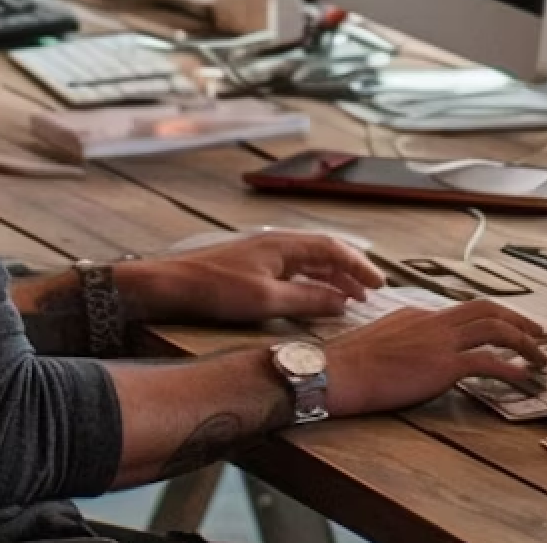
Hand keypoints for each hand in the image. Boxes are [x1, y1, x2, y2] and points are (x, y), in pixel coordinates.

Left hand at [125, 233, 385, 325]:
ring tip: (347, 297)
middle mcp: (276, 243)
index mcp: (283, 244)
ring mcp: (263, 254)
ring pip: (308, 261)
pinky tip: (311, 296)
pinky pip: (293, 269)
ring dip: (331, 277)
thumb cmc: (214, 288)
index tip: (379, 284)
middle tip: (369, 291)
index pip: (333, 249)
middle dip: (349, 271)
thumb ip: (307, 301)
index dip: (359, 266)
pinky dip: (310, 281)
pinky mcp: (251, 266)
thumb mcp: (266, 300)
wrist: (168, 285)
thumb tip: (342, 303)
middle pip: (324, 252)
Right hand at [320, 300, 546, 418]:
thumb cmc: (349, 364)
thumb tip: (415, 354)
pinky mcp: (443, 365)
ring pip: (495, 330)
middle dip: (519, 320)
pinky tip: (523, 377)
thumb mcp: (381, 340)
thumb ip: (405, 341)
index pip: (464, 311)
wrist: (338, 372)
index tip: (507, 327)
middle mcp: (434, 321)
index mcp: (420, 315)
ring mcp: (440, 341)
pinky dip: (511, 368)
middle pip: (488, 309)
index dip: (492, 319)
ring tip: (540, 357)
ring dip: (524, 342)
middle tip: (540, 333)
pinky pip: (488, 362)